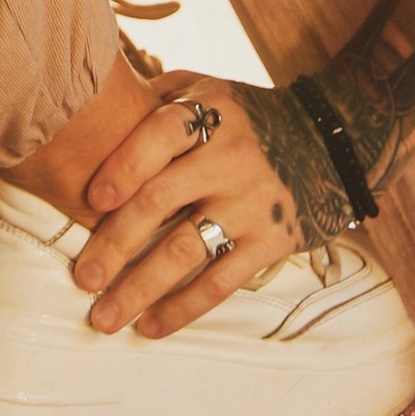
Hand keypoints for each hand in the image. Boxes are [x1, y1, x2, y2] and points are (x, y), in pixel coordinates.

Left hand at [72, 68, 342, 337]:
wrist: (330, 141)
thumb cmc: (247, 118)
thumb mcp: (207, 89)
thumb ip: (155, 97)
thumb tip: (88, 103)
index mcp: (210, 113)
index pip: (160, 136)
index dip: (124, 167)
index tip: (91, 201)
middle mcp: (230, 157)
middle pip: (161, 201)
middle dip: (115, 243)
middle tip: (83, 277)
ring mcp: (252, 203)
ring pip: (185, 251)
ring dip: (140, 288)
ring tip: (105, 317)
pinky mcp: (271, 242)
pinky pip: (220, 282)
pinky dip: (182, 308)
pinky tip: (151, 326)